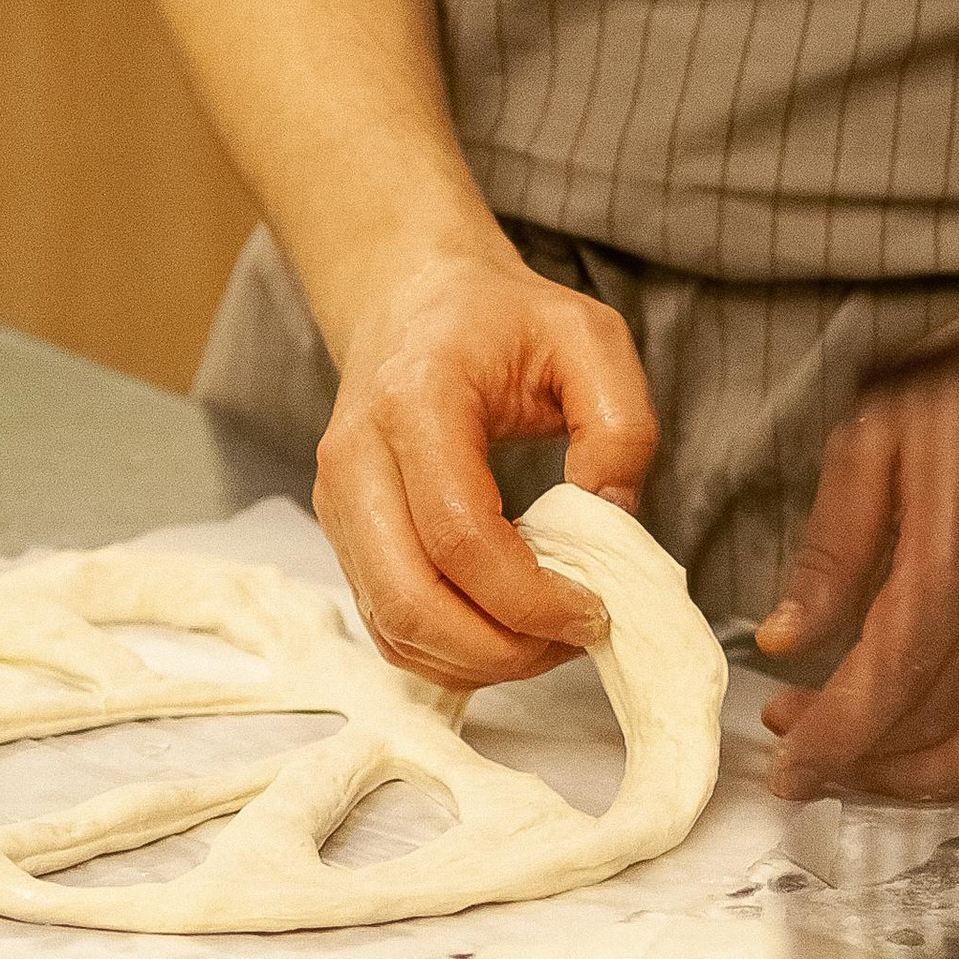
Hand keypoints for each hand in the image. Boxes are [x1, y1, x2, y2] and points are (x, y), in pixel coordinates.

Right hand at [313, 245, 658, 685]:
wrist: (409, 298)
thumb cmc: (501, 319)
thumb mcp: (588, 337)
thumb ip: (621, 422)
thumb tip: (611, 519)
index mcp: (415, 403)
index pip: (458, 534)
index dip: (529, 597)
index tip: (594, 610)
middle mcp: (356, 459)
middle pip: (411, 600)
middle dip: (501, 648)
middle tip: (573, 639)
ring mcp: (336, 503)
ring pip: (392, 626)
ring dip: (476, 660)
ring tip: (547, 640)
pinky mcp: (341, 534)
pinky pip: (385, 624)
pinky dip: (447, 652)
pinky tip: (505, 632)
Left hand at [755, 259, 958, 801]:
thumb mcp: (874, 432)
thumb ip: (832, 546)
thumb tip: (785, 639)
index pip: (891, 683)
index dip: (834, 740)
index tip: (788, 766)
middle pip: (942, 725)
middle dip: (864, 762)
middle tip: (804, 751)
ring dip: (935, 776)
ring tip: (869, 762)